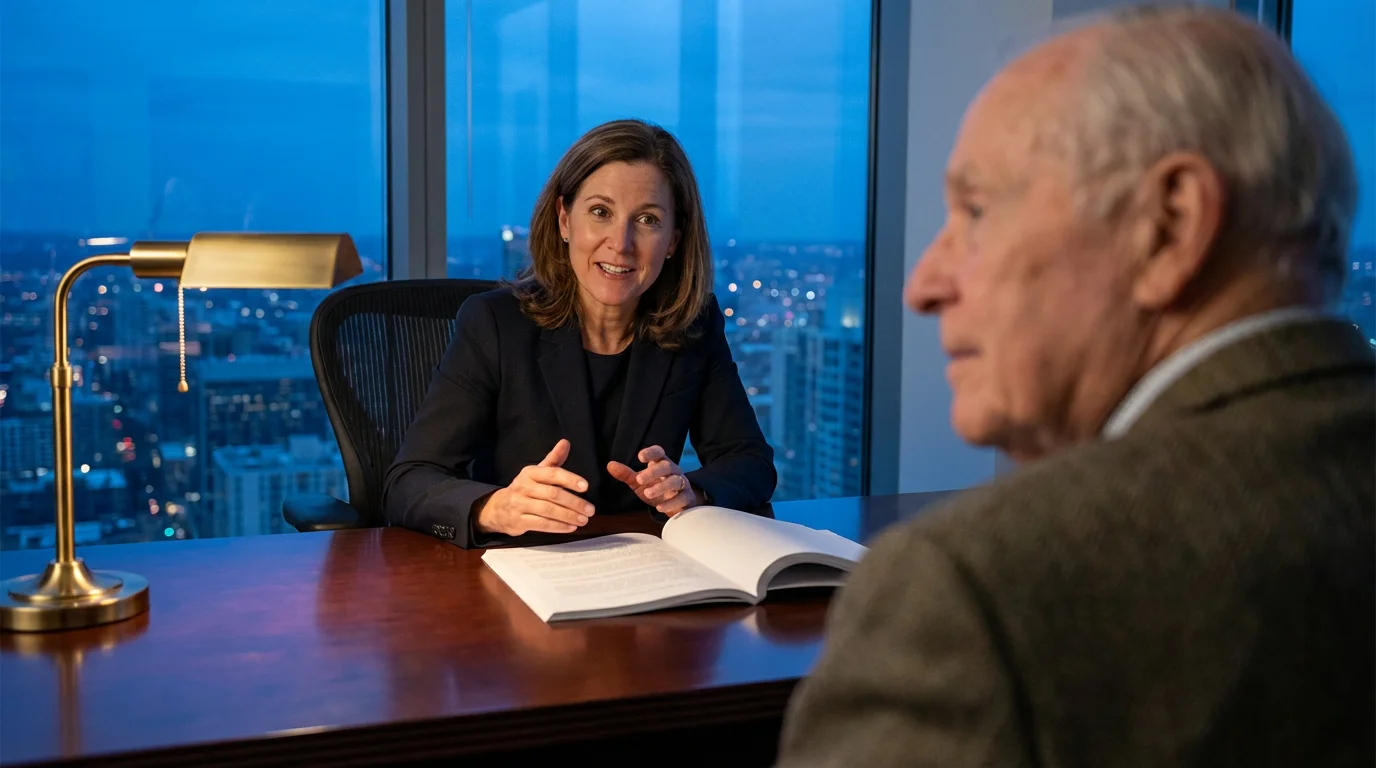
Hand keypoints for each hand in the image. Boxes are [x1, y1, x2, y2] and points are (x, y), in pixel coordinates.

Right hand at [475, 439, 593, 534]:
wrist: (497, 508)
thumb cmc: (524, 489)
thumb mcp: (536, 472)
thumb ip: (553, 459)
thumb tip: (565, 442)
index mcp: (530, 473)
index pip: (551, 473)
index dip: (569, 479)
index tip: (585, 486)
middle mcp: (523, 487)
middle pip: (552, 494)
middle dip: (574, 502)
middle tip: (590, 509)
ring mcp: (519, 505)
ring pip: (548, 511)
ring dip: (568, 516)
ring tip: (584, 520)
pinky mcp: (518, 521)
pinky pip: (541, 524)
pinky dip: (558, 527)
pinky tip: (571, 527)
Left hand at [607, 445, 698, 517]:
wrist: (677, 505)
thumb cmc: (656, 488)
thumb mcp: (639, 482)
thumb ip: (626, 474)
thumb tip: (610, 465)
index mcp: (661, 463)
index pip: (659, 452)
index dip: (651, 453)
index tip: (640, 457)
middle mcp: (673, 471)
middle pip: (667, 466)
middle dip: (654, 472)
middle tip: (639, 479)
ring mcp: (682, 484)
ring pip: (675, 481)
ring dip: (661, 487)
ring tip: (647, 494)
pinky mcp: (687, 498)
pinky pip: (682, 498)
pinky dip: (671, 503)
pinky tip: (659, 508)